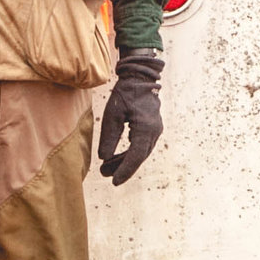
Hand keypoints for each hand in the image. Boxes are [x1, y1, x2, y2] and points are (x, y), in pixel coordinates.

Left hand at [98, 51, 164, 182]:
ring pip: (141, 152)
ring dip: (125, 161)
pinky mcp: (152, 128)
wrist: (140, 78)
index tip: (114, 182)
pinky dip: (130, 153)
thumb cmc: (125, 94)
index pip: (136, 156)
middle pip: (139, 156)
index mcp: (145, 128)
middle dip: (122, 168)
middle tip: (104, 174)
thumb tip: (104, 158)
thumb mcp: (112, 115)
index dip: (125, 170)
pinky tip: (118, 156)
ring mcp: (155, 130)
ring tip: (107, 168)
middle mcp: (154, 131)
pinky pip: (142, 145)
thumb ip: (109, 137)